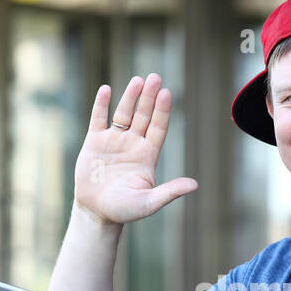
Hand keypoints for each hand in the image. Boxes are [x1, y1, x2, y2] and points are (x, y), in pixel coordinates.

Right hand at [73, 73, 197, 226]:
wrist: (96, 213)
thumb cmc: (125, 210)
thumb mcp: (149, 202)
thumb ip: (170, 192)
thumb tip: (195, 185)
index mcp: (148, 155)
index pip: (158, 128)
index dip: (162, 111)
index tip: (167, 93)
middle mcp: (133, 144)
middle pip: (143, 116)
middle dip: (149, 97)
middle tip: (155, 77)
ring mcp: (114, 141)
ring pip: (124, 114)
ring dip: (130, 97)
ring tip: (137, 80)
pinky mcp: (94, 142)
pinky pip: (98, 119)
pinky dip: (101, 105)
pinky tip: (106, 89)